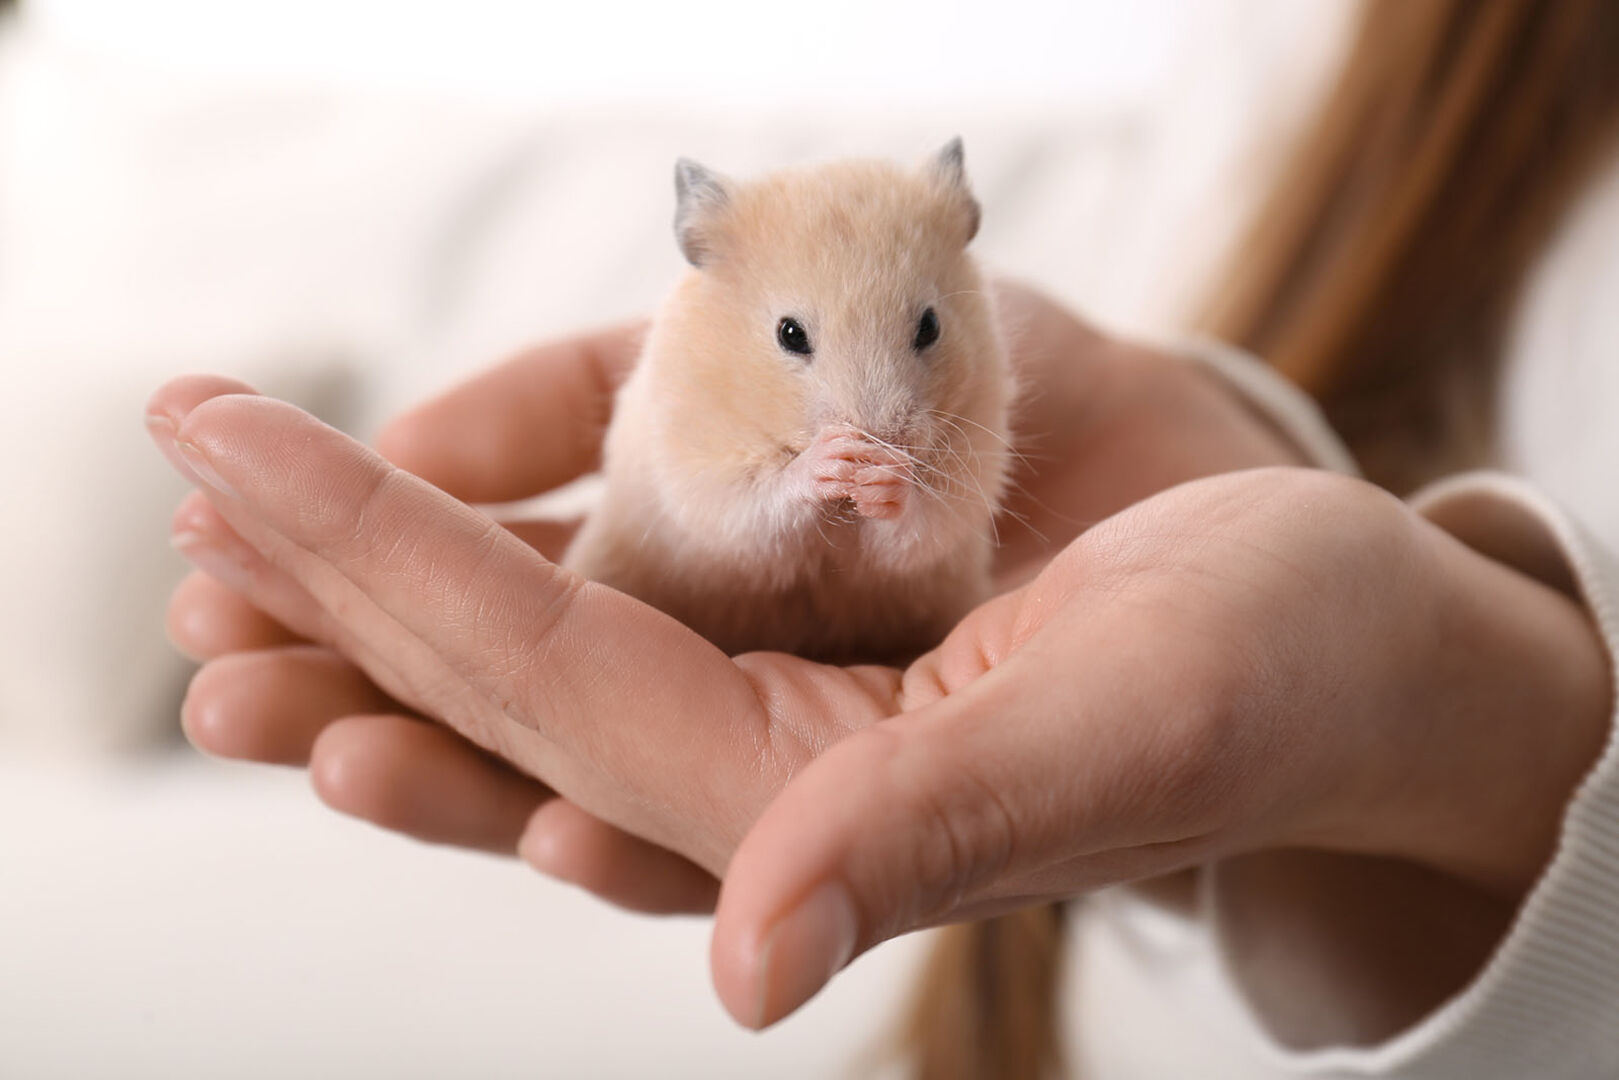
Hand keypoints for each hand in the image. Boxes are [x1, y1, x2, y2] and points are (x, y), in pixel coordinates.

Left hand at [163, 285, 1300, 903]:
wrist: (1358, 651)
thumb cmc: (1277, 678)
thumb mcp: (1120, 735)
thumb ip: (929, 840)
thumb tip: (741, 966)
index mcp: (819, 800)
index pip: (544, 688)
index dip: (375, 576)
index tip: (228, 476)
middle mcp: (775, 768)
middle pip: (505, 694)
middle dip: (329, 610)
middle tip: (175, 528)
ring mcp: (793, 711)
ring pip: (548, 665)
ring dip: (390, 605)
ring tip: (238, 554)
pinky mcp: (830, 649)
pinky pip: (647, 614)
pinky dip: (528, 565)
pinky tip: (434, 538)